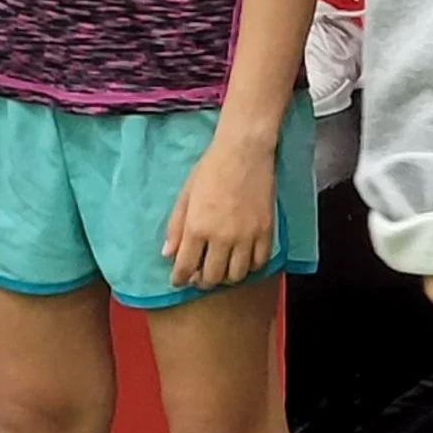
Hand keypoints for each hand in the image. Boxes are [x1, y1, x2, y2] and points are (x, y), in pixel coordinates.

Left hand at [161, 131, 275, 289]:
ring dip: (226, 278)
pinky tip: (243, 260)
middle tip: (200, 276)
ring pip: (236, 275)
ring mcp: (246, 236)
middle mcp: (221, 237)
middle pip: (212, 277)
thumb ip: (175, 226)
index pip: (185, 267)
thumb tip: (167, 254)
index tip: (179, 280)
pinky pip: (259, 263)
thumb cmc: (210, 168)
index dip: (179, 278)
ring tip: (222, 269)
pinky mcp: (266, 231)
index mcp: (197, 227)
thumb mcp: (186, 194)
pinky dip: (250, 267)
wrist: (244, 150)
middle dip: (202, 281)